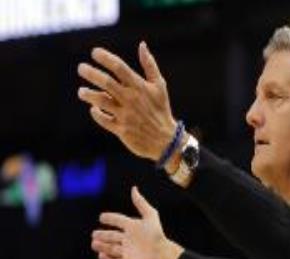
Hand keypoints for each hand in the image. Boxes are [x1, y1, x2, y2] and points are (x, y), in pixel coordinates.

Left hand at [77, 42, 174, 161]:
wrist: (166, 141)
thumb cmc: (161, 110)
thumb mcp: (159, 86)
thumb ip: (150, 65)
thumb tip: (142, 45)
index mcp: (140, 87)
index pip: (119, 68)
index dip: (105, 58)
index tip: (94, 53)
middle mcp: (131, 100)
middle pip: (106, 82)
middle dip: (91, 73)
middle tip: (81, 68)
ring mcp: (125, 115)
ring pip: (101, 101)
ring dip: (88, 94)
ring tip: (81, 91)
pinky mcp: (121, 130)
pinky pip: (103, 119)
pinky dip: (96, 113)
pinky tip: (94, 108)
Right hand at [91, 186, 183, 258]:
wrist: (161, 255)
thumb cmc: (156, 235)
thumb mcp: (150, 216)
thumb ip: (141, 203)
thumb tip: (134, 188)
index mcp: (134, 228)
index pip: (120, 221)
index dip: (111, 218)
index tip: (102, 217)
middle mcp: (130, 240)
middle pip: (114, 236)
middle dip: (103, 235)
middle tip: (94, 234)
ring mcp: (129, 253)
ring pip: (112, 249)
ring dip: (103, 247)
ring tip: (94, 244)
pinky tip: (101, 255)